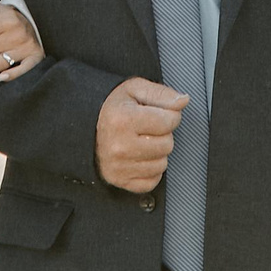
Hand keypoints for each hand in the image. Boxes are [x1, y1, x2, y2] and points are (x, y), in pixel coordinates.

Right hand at [96, 77, 186, 193]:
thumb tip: (183, 101)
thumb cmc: (113, 109)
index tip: (158, 114)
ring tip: (141, 142)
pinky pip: (153, 180)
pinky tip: (139, 157)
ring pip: (162, 164)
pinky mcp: (121, 181)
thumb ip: (161, 93)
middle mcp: (119, 146)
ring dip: (157, 153)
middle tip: (147, 129)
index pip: (169, 121)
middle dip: (162, 135)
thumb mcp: (134, 89)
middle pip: (167, 144)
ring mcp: (119, 167)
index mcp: (122, 119)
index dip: (170, 115)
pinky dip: (150, 170)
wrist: (87, 129)